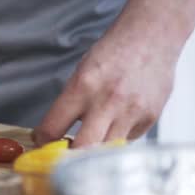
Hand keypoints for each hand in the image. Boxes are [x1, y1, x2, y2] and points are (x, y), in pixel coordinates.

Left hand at [33, 31, 175, 147]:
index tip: (42, 143)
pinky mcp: (149, 118)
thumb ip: (70, 104)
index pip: (53, 127)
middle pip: (82, 148)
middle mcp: (107, 101)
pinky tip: (116, 125)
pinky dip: (116, 139)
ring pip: (106, 151)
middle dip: (70, 158)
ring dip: (94, 153)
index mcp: (83, 86)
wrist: (151, 36)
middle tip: (64, 157)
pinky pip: (127, 141)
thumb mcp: (81, 73)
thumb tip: (53, 135)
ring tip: (88, 144)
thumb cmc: (113, 54)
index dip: (43, 140)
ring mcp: (131, 111)